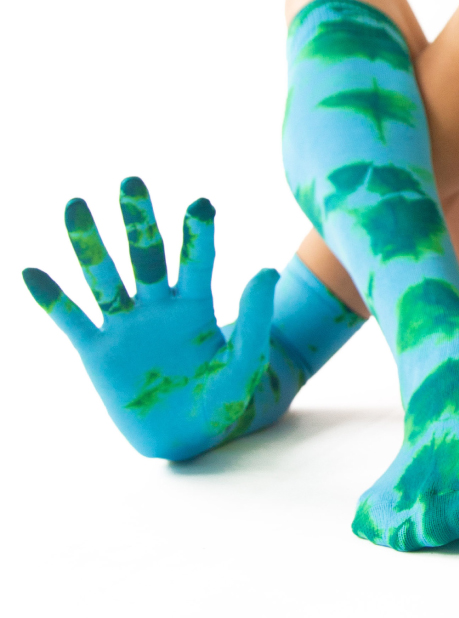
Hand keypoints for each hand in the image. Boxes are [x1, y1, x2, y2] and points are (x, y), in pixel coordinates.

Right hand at [23, 177, 277, 459]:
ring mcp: (125, 326)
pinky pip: (71, 320)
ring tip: (75, 204)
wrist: (186, 436)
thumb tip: (268, 270)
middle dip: (139, 219)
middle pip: (146, 254)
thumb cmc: (223, 397)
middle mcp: (158, 305)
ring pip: (104, 277)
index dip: (198, 233)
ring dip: (89, 244)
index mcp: (196, 304)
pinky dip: (52, 298)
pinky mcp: (97, 352)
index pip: (197, 260)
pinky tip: (31, 271)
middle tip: (132, 181)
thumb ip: (256, 319)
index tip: (201, 204)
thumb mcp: (245, 361)